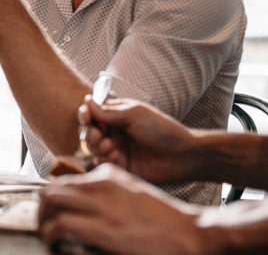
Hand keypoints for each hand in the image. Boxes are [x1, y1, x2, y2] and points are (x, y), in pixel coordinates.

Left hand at [38, 164, 205, 254]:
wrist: (193, 234)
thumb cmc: (167, 223)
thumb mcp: (134, 198)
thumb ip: (111, 198)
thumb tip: (90, 210)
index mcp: (110, 177)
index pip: (67, 181)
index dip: (54, 199)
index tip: (52, 213)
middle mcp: (101, 185)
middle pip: (52, 187)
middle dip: (42, 208)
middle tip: (43, 225)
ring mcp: (101, 204)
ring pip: (50, 200)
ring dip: (42, 219)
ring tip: (46, 235)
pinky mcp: (102, 226)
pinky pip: (60, 223)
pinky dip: (50, 233)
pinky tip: (54, 242)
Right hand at [80, 96, 198, 183]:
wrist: (181, 156)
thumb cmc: (161, 130)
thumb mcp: (134, 114)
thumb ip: (108, 111)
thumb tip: (87, 101)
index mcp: (117, 116)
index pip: (93, 113)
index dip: (86, 115)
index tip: (86, 117)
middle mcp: (115, 132)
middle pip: (88, 131)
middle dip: (90, 133)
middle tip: (99, 135)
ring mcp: (116, 149)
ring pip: (92, 148)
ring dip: (96, 146)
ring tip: (110, 146)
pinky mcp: (119, 166)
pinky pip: (100, 163)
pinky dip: (103, 159)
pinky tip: (116, 156)